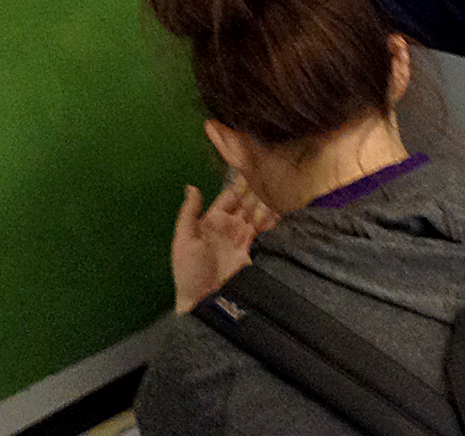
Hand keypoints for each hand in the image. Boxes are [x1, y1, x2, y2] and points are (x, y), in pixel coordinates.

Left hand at [171, 176, 276, 313]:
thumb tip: (192, 186)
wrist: (203, 301)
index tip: (253, 163)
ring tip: (279, 187)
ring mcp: (244, 236)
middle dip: (258, 188)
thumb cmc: (189, 271)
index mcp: (213, 220)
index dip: (241, 181)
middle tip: (272, 172)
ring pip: (259, 211)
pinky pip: (266, 228)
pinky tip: (281, 207)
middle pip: (248, 200)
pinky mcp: (255, 247)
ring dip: (267, 201)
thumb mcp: (183, 241)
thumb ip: (188, 213)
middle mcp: (231, 224)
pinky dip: (273, 217)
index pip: (230, 195)